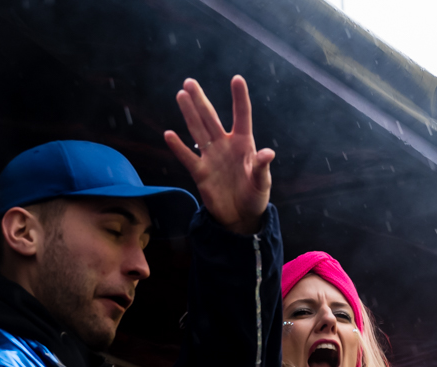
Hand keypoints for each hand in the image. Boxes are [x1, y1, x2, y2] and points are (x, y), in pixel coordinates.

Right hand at [164, 76, 273, 235]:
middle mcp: (225, 145)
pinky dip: (179, 147)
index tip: (236, 79)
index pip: (241, 116)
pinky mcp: (200, 172)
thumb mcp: (262, 183)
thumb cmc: (255, 196)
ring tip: (181, 95)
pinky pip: (188, 157)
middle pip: (210, 118)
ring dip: (189, 114)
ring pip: (197, 131)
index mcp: (243, 144)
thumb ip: (262, 167)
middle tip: (189, 82)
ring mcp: (211, 157)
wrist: (241, 216)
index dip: (239, 98)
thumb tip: (267, 153)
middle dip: (201, 101)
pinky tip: (169, 134)